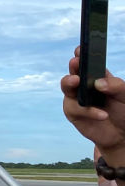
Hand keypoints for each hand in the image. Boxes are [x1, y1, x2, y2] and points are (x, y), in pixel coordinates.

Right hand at [61, 46, 124, 162]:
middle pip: (73, 71)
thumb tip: (98, 83)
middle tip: (76, 62)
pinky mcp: (73, 113)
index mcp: (96, 76)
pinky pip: (75, 108)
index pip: (87, 62)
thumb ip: (116, 86)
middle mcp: (83, 85)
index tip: (81, 50)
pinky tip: (103, 114)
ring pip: (66, 86)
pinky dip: (89, 111)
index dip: (81, 54)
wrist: (121, 135)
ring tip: (77, 81)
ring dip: (69, 82)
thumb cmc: (123, 111)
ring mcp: (76, 98)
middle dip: (73, 65)